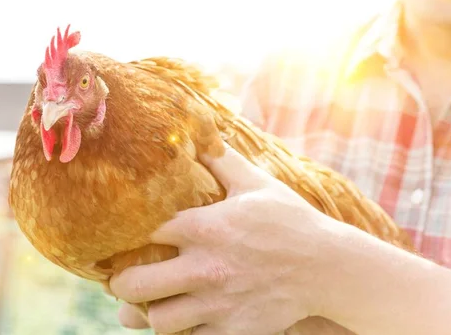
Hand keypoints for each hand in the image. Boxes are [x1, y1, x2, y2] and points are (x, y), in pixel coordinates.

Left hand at [109, 143, 342, 333]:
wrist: (328, 267)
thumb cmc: (290, 221)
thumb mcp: (255, 184)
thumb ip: (222, 160)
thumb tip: (201, 135)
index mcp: (203, 227)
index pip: (139, 233)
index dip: (125, 238)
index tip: (124, 242)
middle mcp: (204, 267)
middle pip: (133, 286)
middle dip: (122, 284)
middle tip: (126, 280)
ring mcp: (218, 304)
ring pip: (158, 322)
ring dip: (153, 313)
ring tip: (158, 301)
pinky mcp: (233, 331)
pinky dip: (185, 331)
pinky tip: (190, 316)